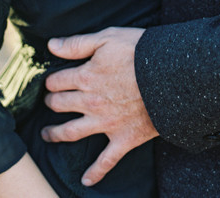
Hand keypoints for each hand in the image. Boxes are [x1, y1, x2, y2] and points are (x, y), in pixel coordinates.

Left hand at [42, 27, 158, 185]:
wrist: (172, 75)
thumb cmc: (140, 51)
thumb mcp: (107, 38)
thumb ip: (77, 44)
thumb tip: (51, 45)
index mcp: (86, 76)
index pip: (56, 81)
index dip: (50, 81)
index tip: (49, 82)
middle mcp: (91, 102)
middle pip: (60, 106)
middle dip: (51, 104)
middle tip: (48, 103)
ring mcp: (106, 123)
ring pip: (72, 133)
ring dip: (56, 135)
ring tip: (47, 135)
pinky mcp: (123, 139)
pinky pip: (106, 161)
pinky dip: (95, 173)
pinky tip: (85, 181)